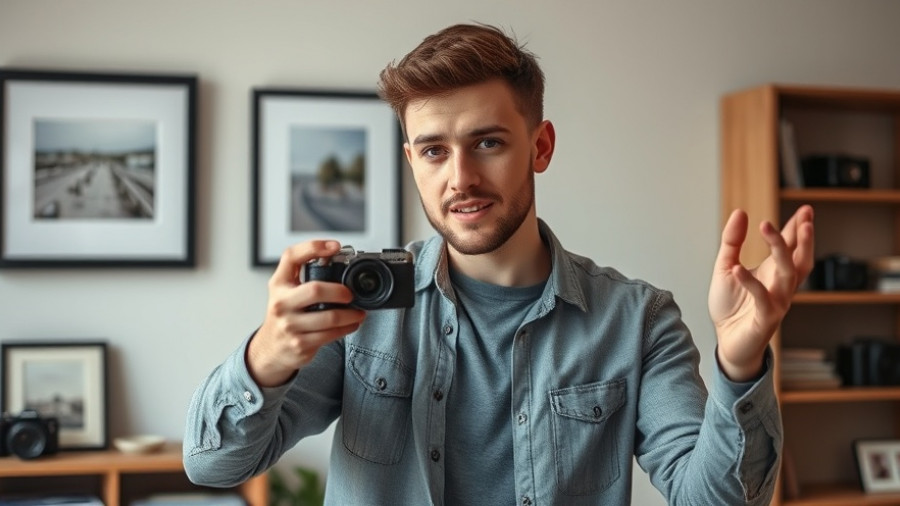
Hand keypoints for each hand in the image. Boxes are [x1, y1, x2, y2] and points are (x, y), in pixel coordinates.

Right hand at [247, 240, 365, 386]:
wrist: (269, 348)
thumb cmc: (284, 315)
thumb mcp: (285, 290)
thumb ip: (302, 273)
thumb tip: (335, 257)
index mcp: (278, 284)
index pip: (291, 257)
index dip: (314, 247)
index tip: (334, 246)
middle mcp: (281, 303)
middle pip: (316, 290)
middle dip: (340, 291)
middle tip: (350, 294)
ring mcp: (290, 325)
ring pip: (330, 317)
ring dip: (351, 314)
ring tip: (358, 312)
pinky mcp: (300, 344)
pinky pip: (331, 334)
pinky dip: (347, 328)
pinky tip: (351, 324)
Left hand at [709, 205, 814, 380]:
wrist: (726, 342)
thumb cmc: (731, 306)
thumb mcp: (725, 268)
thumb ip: (732, 242)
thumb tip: (740, 213)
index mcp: (773, 272)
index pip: (791, 246)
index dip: (798, 228)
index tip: (806, 209)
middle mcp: (780, 286)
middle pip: (800, 259)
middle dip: (804, 238)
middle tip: (805, 217)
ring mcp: (776, 302)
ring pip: (788, 274)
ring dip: (780, 250)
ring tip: (768, 227)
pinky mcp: (766, 318)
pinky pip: (761, 298)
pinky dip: (750, 282)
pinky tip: (738, 268)